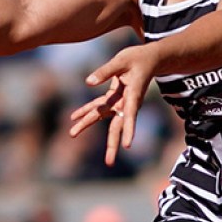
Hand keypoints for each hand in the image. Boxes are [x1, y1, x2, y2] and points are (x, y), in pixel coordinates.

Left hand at [69, 43, 159, 166]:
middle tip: (109, 162)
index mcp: (133, 95)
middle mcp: (127, 103)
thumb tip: (87, 83)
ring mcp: (120, 102)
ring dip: (86, 123)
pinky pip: (98, 106)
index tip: (128, 145)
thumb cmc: (139, 58)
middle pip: (117, 126)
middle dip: (112, 144)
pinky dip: (86, 110)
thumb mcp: (122, 60)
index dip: (129, 130)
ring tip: (72, 133)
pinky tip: (73, 117)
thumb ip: (105, 71)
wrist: (150, 59)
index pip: (130, 115)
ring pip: (102, 116)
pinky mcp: (114, 97)